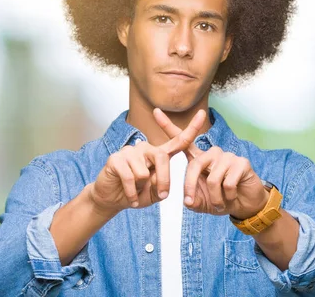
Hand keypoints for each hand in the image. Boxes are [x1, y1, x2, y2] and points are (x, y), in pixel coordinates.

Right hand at [89, 109, 205, 215]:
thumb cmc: (137, 193)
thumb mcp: (155, 192)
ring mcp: (130, 151)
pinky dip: (131, 193)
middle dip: (163, 181)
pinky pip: (130, 178)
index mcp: (159, 154)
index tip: (202, 114)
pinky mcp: (116, 158)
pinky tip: (129, 196)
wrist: (112, 199)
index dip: (192, 128)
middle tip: (161, 196)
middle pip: (162, 158)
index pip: (178, 141)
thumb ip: (161, 184)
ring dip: (141, 188)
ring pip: (144, 172)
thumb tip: (160, 180)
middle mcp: (146, 148)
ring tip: (135, 190)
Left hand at [153, 109, 268, 218]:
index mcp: (200, 159)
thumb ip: (192, 200)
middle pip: (194, 166)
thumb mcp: (202, 202)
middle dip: (190, 187)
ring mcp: (227, 156)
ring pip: (213, 179)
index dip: (168, 126)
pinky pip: (228, 183)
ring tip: (220, 202)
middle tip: (191, 203)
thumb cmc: (221, 199)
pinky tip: (232, 195)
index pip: (183, 140)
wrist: (245, 204)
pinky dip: (228, 196)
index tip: (155, 111)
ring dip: (215, 198)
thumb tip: (189, 200)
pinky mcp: (241, 162)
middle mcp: (212, 153)